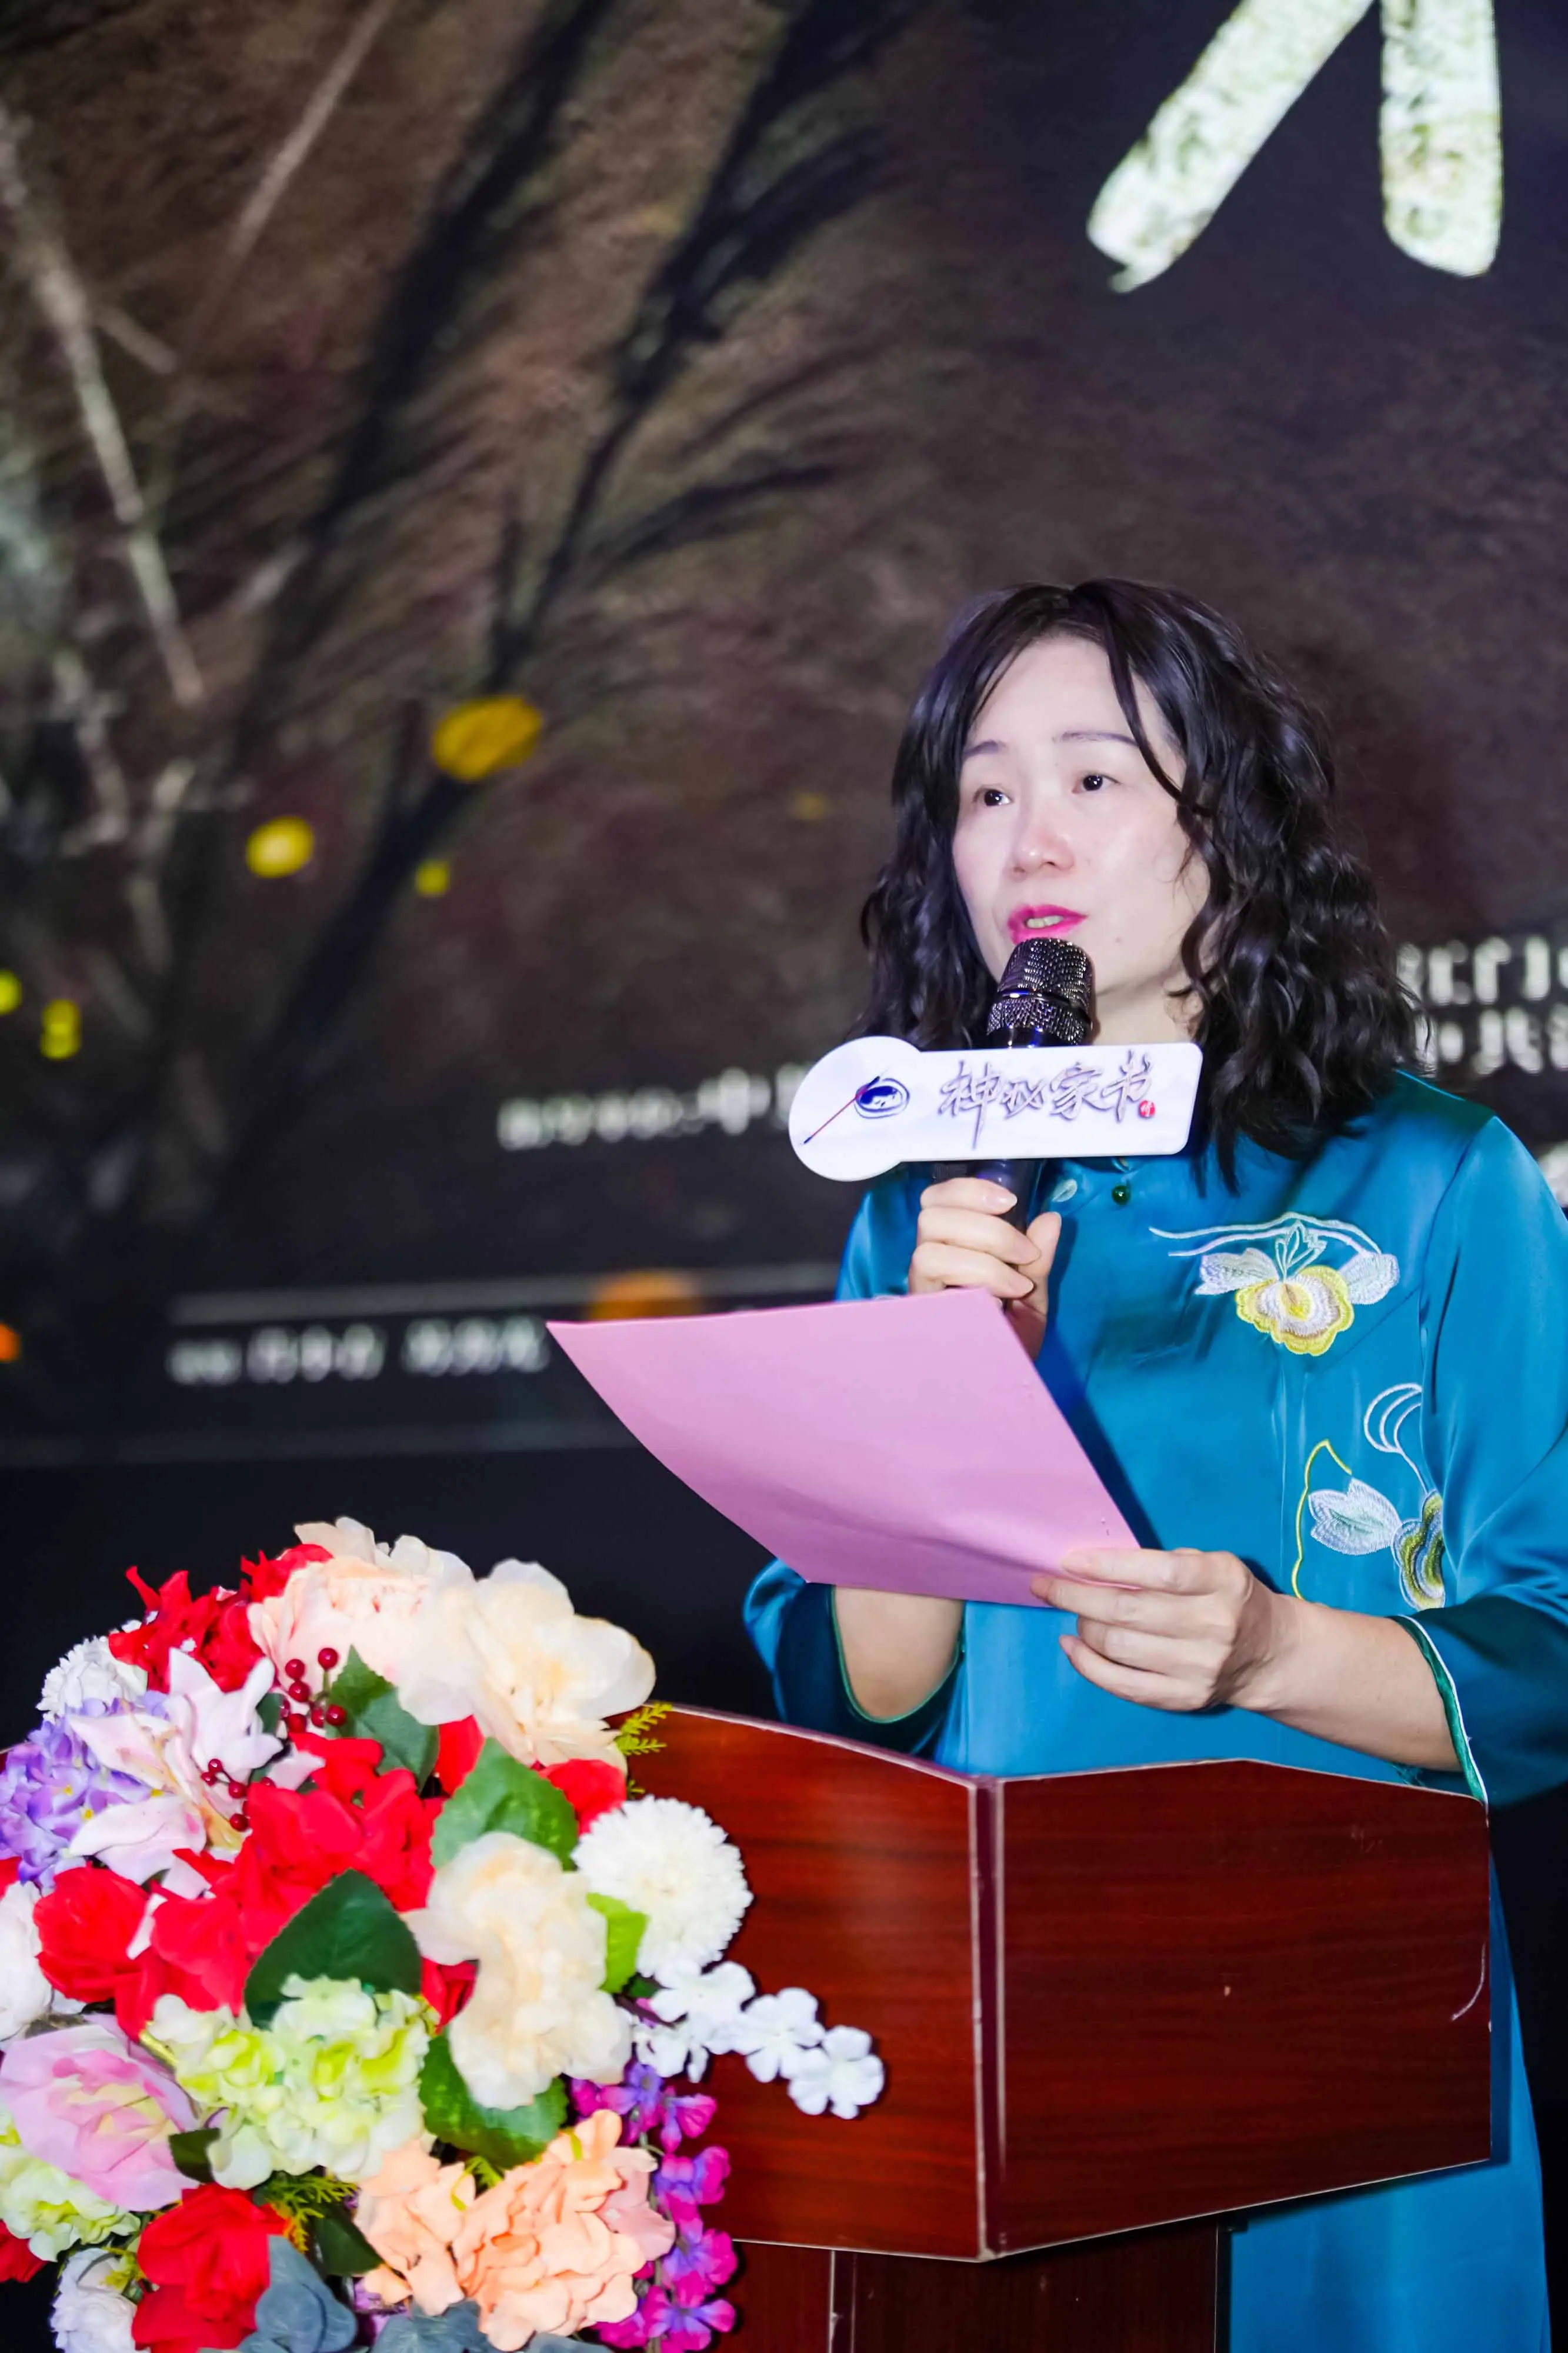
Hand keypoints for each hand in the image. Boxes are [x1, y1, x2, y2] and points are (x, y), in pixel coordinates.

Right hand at [909, 1177, 1060, 1354]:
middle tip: (1024, 1252)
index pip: (938, 1201)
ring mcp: (922, 1290)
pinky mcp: (921, 1310)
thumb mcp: (1033, 1299)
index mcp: (952, 1252)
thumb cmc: (1009, 1346)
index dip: (970, 1190)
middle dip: (986, 1224)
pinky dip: (980, 1273)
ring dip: (985, 1252)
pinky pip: (934, 1272)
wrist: (1002, 1391)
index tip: (1011, 1202)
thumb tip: (1049, 1219)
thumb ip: (1039, 1260)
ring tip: (1018, 1280)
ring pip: (929, 1245)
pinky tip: (1005, 1296)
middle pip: (932, 1214)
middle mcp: (929, 1267)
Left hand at [1031, 1546, 1292, 1713]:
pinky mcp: (1185, 1698)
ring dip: (1083, 1627)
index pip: (1158, 1572)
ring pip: (1120, 1647)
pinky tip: (1071, 1646)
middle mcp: (1214, 1625)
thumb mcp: (1213, 1565)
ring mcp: (1199, 1667)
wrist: (1268, 1653)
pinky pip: (1124, 1684)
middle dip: (1076, 1597)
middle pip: (1129, 1612)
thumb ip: (1167, 1563)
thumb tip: (1097, 1566)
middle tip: (1045, 1586)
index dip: (1108, 1566)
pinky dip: (1089, 1665)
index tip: (1069, 1561)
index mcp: (1222, 1581)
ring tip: (1073, 1613)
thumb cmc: (1227, 1597)